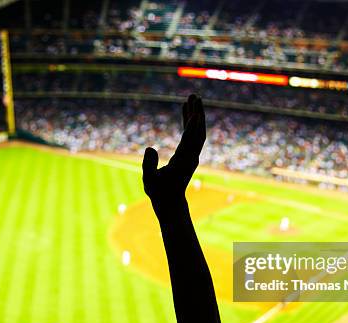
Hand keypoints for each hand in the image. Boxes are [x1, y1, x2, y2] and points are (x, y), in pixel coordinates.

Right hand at [142, 94, 205, 208]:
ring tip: (191, 98)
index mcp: (182, 161)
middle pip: (198, 131)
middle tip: (194, 96)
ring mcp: (192, 155)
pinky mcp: (190, 154)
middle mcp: (191, 156)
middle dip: (197, 113)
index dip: (192, 125)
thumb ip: (148, 165)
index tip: (195, 110)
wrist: (171, 202)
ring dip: (196, 115)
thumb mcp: (149, 180)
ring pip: (198, 131)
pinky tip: (186, 111)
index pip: (190, 140)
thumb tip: (149, 147)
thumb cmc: (158, 192)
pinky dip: (190, 122)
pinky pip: (193, 134)